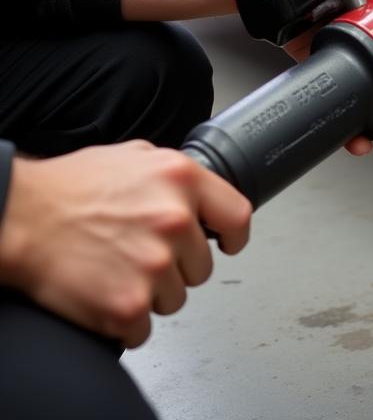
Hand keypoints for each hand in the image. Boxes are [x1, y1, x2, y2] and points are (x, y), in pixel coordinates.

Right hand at [0, 142, 251, 346]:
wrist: (21, 217)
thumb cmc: (70, 187)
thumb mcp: (136, 156)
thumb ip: (175, 173)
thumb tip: (199, 192)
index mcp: (182, 180)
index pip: (238, 216)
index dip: (232, 235)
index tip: (225, 243)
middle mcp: (175, 221)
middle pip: (202, 266)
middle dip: (177, 265)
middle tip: (140, 252)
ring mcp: (154, 266)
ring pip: (176, 297)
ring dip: (151, 291)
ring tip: (118, 268)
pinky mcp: (128, 305)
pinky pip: (144, 328)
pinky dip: (125, 320)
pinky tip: (105, 292)